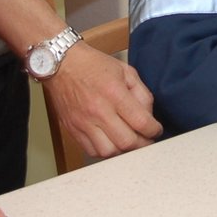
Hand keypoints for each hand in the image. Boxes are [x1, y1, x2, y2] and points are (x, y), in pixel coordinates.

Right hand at [42, 42, 162, 157]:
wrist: (60, 64)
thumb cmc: (91, 65)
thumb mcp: (125, 71)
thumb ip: (141, 93)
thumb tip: (148, 115)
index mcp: (114, 93)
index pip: (141, 122)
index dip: (154, 130)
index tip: (155, 130)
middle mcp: (99, 110)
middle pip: (127, 142)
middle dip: (142, 144)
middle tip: (145, 139)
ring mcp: (83, 122)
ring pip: (109, 152)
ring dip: (122, 150)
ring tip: (126, 141)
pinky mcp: (73, 129)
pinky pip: (91, 151)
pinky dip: (104, 151)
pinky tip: (110, 141)